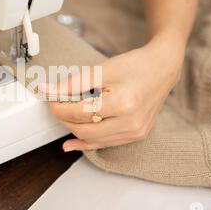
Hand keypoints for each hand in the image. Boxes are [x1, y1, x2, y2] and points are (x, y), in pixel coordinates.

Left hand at [39, 35, 184, 151]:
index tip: (52, 99)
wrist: (162, 69)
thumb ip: (73, 83)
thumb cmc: (136, 66)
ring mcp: (135, 132)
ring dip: (74, 129)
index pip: (80, 112)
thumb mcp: (102, 70)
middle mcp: (131, 123)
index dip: (60, 107)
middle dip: (64, 118)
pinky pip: (105, 144)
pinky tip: (71, 143)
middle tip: (56, 106)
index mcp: (123, 104)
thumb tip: (48, 90)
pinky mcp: (136, 136)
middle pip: (84, 129)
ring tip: (63, 117)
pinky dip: (86, 142)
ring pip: (93, 139)